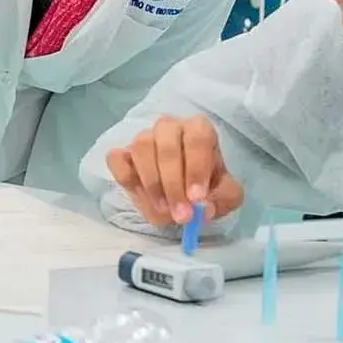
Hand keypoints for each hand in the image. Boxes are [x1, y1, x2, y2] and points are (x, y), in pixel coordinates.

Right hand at [104, 115, 244, 229]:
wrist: (181, 193)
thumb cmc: (205, 186)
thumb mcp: (226, 195)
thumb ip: (222, 200)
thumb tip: (203, 209)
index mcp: (198, 130)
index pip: (198, 138)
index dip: (196, 168)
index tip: (197, 198)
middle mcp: (170, 127)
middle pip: (167, 145)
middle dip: (174, 184)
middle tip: (181, 215)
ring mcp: (143, 138)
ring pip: (141, 148)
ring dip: (153, 183)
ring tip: (163, 209)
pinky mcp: (122, 153)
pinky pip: (117, 159)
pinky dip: (126, 177)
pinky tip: (139, 194)